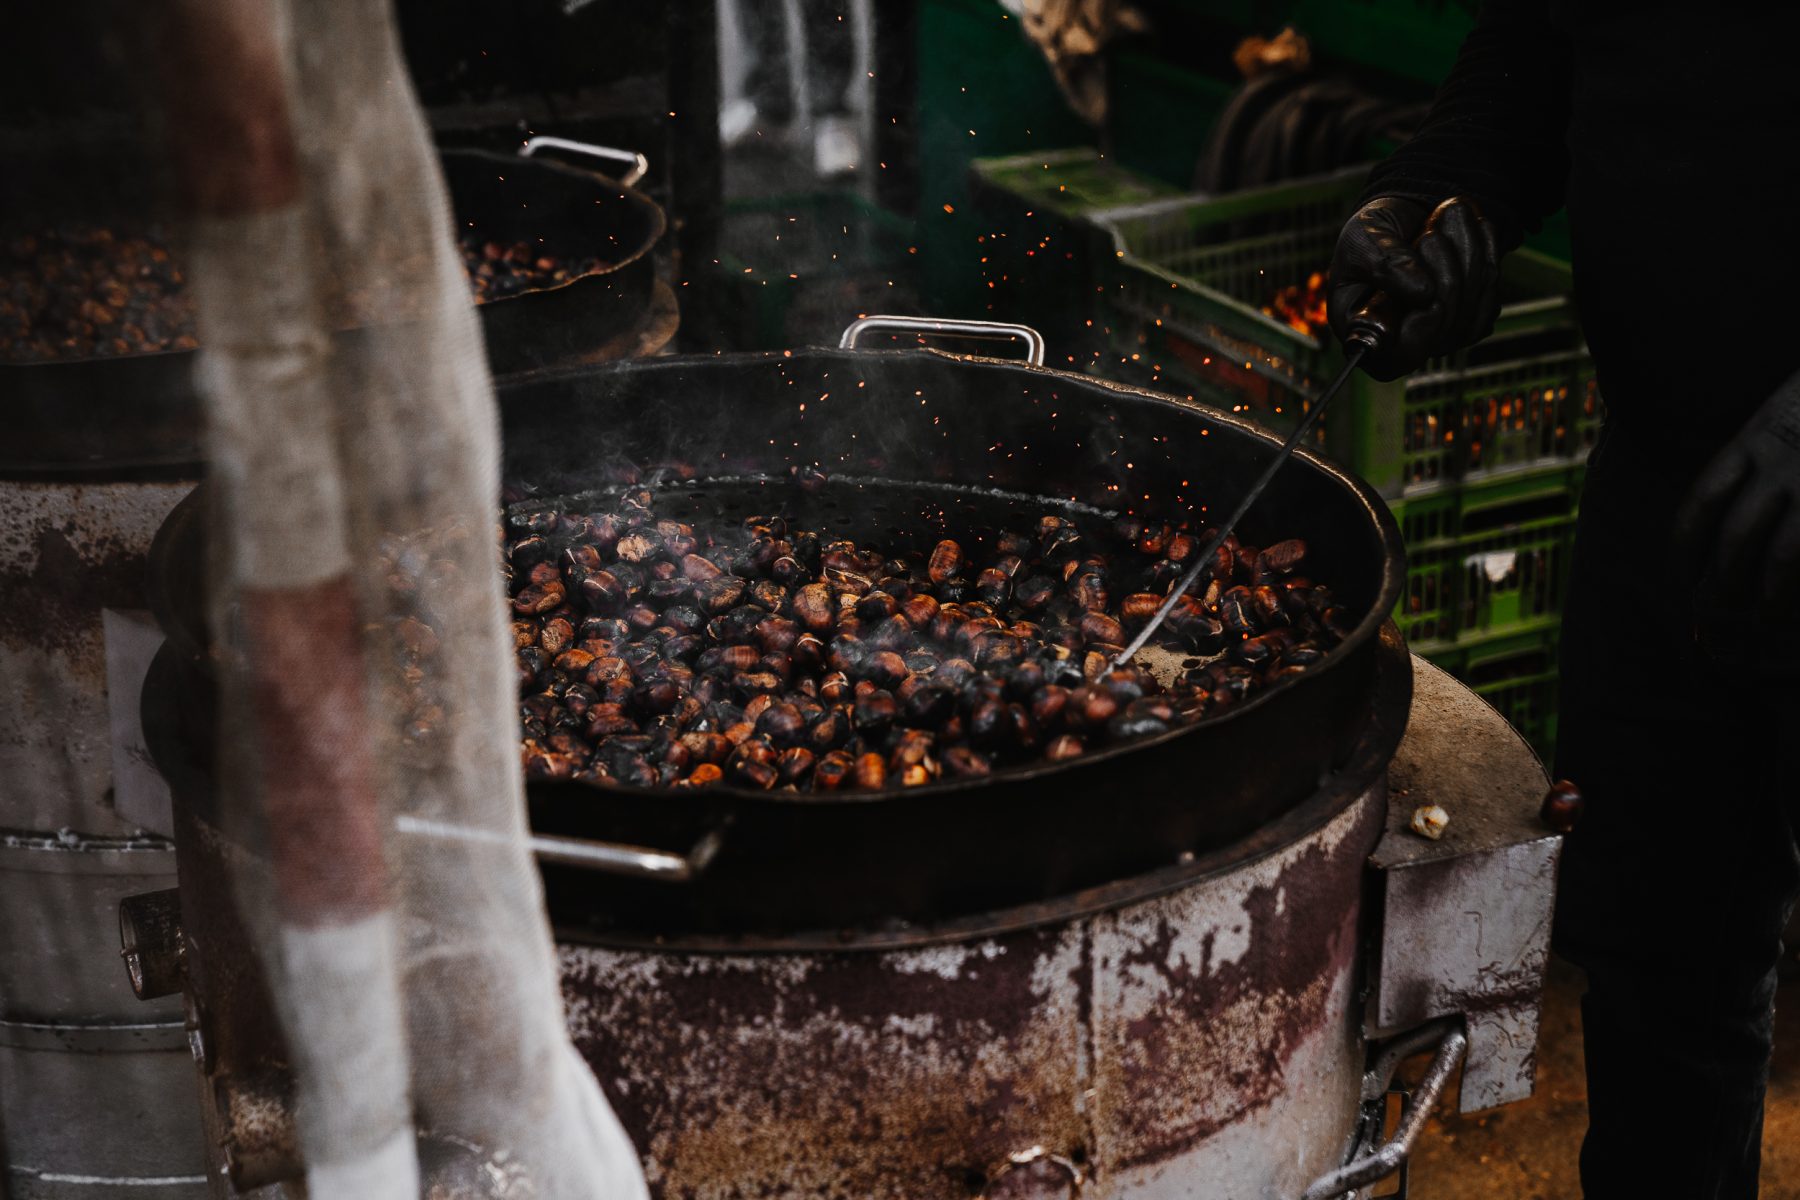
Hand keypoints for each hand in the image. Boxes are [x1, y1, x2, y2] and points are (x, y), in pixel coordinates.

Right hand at [1327, 196, 1501, 380]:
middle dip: (1445, 268)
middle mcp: (1402, 345)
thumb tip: (1424, 294)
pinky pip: (1490, 293)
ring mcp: (1439, 337)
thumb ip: (1384, 265)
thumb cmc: (1369, 237)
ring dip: (1468, 251)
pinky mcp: (1469, 319)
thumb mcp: (1362, 241)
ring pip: (1471, 306)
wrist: (1402, 221)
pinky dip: (1486, 252)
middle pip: (1443, 324)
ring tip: (1451, 215)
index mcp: (1364, 335)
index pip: (1396, 356)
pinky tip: (1473, 228)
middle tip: (1434, 231)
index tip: (1426, 288)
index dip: (1420, 327)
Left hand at [1675, 373, 1799, 617]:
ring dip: (1771, 597)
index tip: (1677, 575)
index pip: (1702, 501)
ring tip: (1765, 622)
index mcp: (1756, 438)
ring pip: (1785, 554)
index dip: (1684, 546)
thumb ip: (1758, 458)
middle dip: (1724, 581)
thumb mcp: (1786, 413)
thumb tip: (1725, 513)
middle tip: (1718, 610)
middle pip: (1737, 537)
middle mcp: (1784, 462)